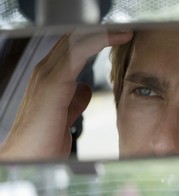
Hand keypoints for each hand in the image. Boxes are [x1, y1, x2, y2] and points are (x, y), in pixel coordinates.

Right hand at [0, 29, 132, 159]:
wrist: (29, 157)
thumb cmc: (43, 140)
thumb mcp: (65, 116)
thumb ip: (74, 101)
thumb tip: (84, 89)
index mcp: (51, 77)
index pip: (74, 48)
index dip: (96, 39)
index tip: (120, 38)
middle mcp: (47, 71)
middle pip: (74, 39)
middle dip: (101, 31)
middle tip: (126, 30)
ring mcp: (47, 74)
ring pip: (76, 40)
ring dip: (102, 32)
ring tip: (125, 31)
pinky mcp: (53, 82)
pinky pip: (78, 52)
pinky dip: (99, 41)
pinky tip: (116, 38)